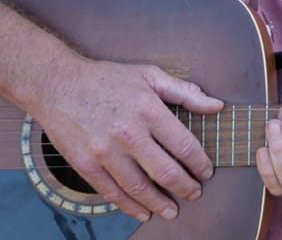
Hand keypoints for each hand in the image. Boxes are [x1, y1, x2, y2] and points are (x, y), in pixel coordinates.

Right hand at [38, 57, 222, 222]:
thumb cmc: (109, 78)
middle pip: (164, 171)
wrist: (60, 85)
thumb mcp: (151, 75)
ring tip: (172, 210)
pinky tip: (143, 211)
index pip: (183, 145)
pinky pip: (112, 192)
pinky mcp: (86, 165)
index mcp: (149, 110)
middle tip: (196, 194)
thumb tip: (217, 105)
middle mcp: (128, 134)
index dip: (199, 163)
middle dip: (185, 187)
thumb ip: (185, 92)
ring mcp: (105, 152)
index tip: (207, 172)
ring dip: (159, 203)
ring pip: (138, 187)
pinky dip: (129, 206)